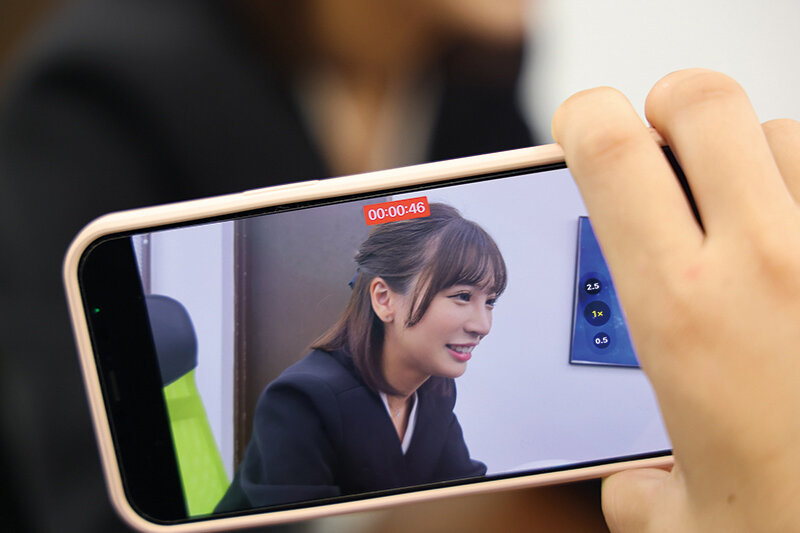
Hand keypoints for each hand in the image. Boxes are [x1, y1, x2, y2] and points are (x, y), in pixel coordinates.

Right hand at [552, 69, 799, 531]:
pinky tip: (798, 251)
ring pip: (781, 133)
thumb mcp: (686, 522)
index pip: (611, 149)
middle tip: (658, 154)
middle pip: (701, 101)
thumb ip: (639, 493)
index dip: (584, 117)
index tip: (582, 129)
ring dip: (748, 157)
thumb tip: (638, 489)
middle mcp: (766, 262)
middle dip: (666, 110)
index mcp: (681, 311)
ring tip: (741, 214)